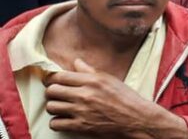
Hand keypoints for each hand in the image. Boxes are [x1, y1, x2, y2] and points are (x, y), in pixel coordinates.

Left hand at [45, 59, 187, 137]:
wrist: (136, 118)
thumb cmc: (126, 98)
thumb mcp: (110, 79)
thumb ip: (90, 71)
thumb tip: (76, 62)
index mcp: (92, 80)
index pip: (60, 76)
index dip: (53, 78)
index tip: (54, 81)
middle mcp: (84, 94)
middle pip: (52, 91)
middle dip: (52, 92)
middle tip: (57, 94)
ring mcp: (81, 111)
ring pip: (51, 107)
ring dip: (54, 107)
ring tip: (61, 106)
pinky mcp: (81, 126)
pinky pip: (56, 123)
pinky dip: (58, 122)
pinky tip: (65, 119)